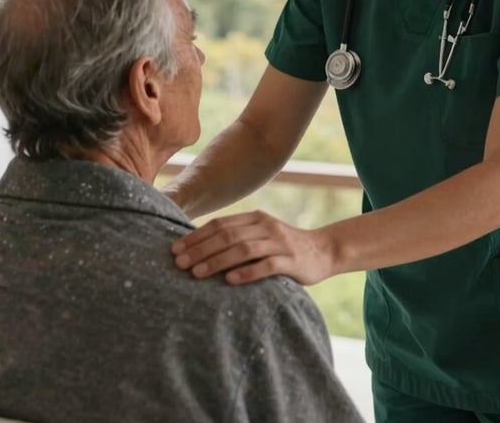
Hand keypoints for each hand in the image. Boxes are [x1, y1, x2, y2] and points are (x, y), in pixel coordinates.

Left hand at [171, 210, 333, 285]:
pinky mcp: (291, 261)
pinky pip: (266, 266)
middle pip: (227, 235)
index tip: (175, 249)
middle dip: (200, 249)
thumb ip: (238, 237)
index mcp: (255, 218)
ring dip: (217, 260)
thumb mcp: (261, 235)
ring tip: (197, 273)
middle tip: (179, 263)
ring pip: (243, 249)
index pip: (220, 224)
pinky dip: (247, 272)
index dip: (196, 236)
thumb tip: (200, 247)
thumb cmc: (284, 247)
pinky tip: (230, 280)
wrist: (324, 251)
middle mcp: (265, 226)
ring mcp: (279, 243)